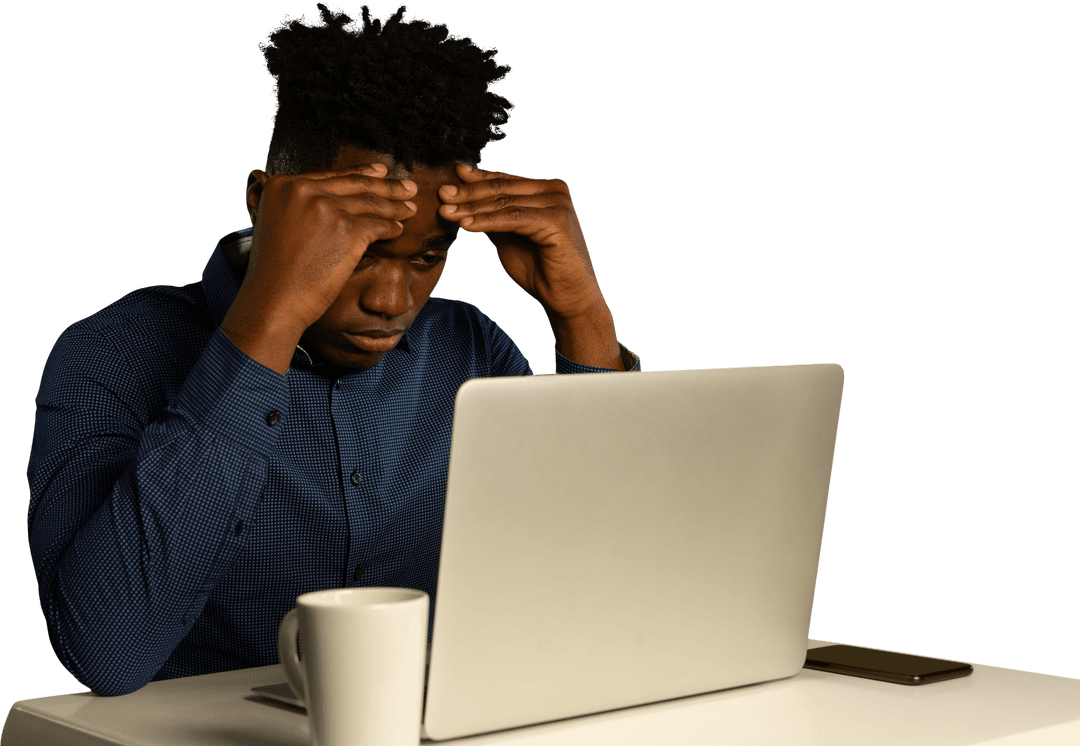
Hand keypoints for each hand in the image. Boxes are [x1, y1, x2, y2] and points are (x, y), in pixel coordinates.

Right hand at [242, 162, 418, 331]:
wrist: (274, 300)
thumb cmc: (276, 271)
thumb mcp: (277, 223)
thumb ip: (299, 206)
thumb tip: (331, 198)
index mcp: (284, 185)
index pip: (332, 175)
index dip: (360, 173)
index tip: (380, 172)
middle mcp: (303, 190)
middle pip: (355, 185)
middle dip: (387, 186)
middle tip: (409, 187)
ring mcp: (326, 208)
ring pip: (370, 203)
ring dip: (395, 206)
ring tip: (411, 208)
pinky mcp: (346, 229)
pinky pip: (377, 225)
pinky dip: (391, 227)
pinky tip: (399, 229)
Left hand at [438, 163, 607, 322]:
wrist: (566, 298)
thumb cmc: (541, 270)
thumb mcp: (510, 237)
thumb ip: (494, 218)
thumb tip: (465, 201)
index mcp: (546, 190)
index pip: (504, 181)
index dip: (475, 180)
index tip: (450, 178)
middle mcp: (555, 191)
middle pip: (502, 189)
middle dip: (468, 193)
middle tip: (441, 194)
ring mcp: (558, 203)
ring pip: (505, 203)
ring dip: (472, 208)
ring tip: (447, 212)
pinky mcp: (556, 220)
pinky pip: (513, 218)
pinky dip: (487, 221)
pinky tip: (467, 225)